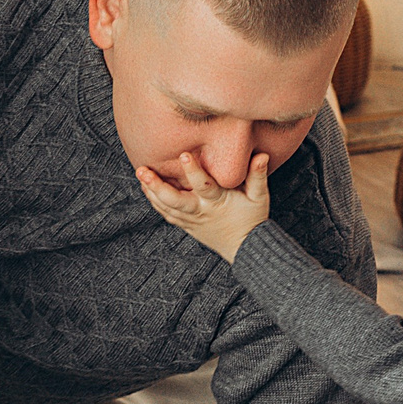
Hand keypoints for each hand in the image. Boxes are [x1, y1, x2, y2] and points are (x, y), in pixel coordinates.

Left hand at [135, 151, 271, 262]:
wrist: (245, 248)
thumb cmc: (252, 219)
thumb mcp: (259, 197)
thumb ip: (258, 176)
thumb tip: (262, 155)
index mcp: (217, 203)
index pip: (204, 186)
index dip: (193, 171)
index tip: (184, 155)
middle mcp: (201, 211)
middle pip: (175, 200)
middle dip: (157, 185)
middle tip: (142, 170)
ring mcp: (191, 220)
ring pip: (167, 207)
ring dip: (151, 192)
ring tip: (140, 175)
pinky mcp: (186, 225)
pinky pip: (167, 214)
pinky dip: (155, 202)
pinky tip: (146, 189)